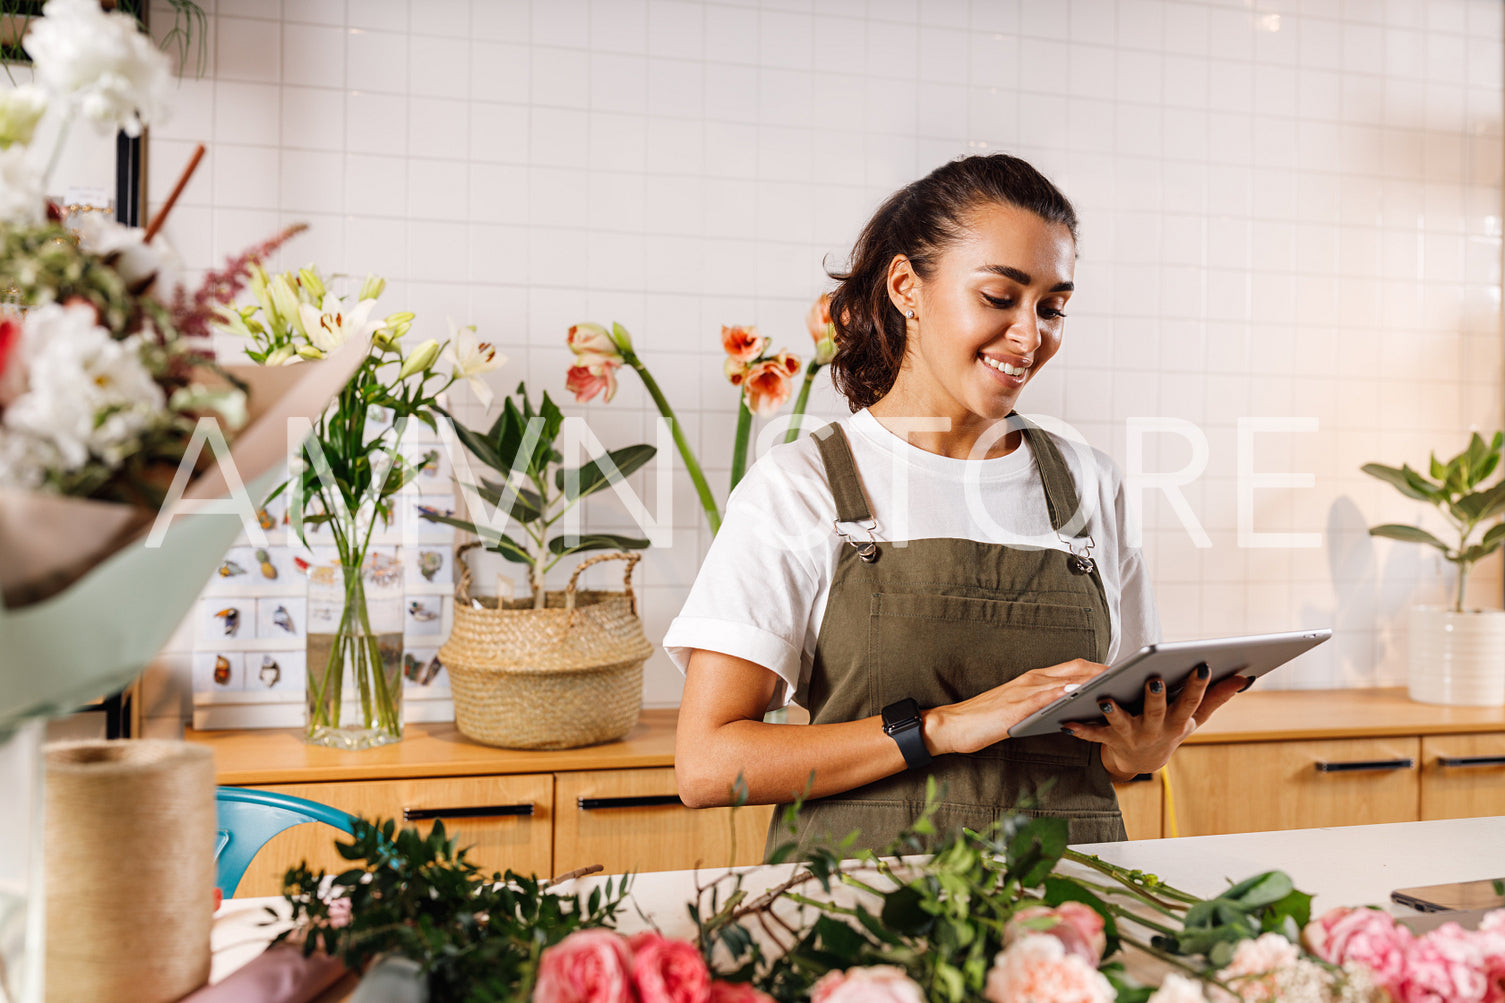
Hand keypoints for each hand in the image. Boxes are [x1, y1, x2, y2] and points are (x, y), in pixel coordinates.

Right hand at [925, 658, 1107, 756]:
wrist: (952, 725)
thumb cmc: (983, 720)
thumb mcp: (1019, 710)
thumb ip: (1043, 704)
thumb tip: (1070, 708)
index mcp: (1033, 679)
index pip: (1073, 667)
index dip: (1100, 667)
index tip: (1123, 672)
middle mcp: (1032, 679)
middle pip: (1076, 668)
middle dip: (1105, 671)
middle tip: (1132, 676)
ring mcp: (1024, 691)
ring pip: (1065, 679)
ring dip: (1092, 680)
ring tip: (1118, 684)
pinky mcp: (1016, 706)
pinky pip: (1045, 697)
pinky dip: (1064, 694)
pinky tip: (1080, 695)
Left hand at [1061, 665, 1247, 778]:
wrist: (1143, 761)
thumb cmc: (1171, 727)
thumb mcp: (1195, 717)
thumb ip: (1216, 697)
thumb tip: (1245, 677)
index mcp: (1178, 721)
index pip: (1192, 702)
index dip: (1199, 686)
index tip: (1203, 665)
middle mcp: (1156, 730)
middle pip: (1156, 712)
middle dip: (1156, 697)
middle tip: (1154, 679)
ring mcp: (1132, 737)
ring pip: (1121, 724)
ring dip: (1113, 713)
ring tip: (1104, 698)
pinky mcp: (1109, 740)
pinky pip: (1093, 735)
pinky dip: (1080, 729)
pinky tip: (1067, 721)